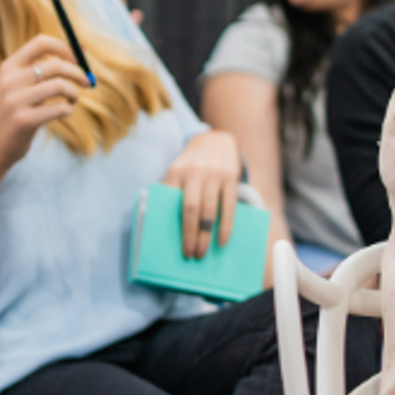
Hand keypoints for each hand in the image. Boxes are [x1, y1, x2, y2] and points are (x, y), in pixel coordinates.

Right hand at [0, 35, 85, 169]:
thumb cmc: (14, 113)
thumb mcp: (18, 86)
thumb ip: (43, 70)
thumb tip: (82, 52)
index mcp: (8, 67)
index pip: (41, 43)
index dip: (65, 48)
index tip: (80, 58)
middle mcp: (9, 81)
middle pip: (55, 65)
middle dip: (78, 72)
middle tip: (87, 81)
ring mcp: (14, 101)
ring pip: (60, 86)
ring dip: (74, 93)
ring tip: (73, 100)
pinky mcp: (23, 120)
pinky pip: (59, 108)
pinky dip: (68, 110)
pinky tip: (64, 113)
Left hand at [165, 131, 240, 258]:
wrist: (216, 139)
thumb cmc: (191, 163)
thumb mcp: (177, 171)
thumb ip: (171, 191)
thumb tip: (163, 225)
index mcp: (175, 171)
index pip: (171, 202)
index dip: (170, 223)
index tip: (170, 243)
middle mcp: (193, 171)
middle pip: (190, 208)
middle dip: (190, 234)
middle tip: (190, 254)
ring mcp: (214, 174)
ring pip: (209, 209)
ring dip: (206, 234)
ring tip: (203, 251)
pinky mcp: (230, 176)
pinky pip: (229, 204)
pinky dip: (226, 224)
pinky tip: (222, 240)